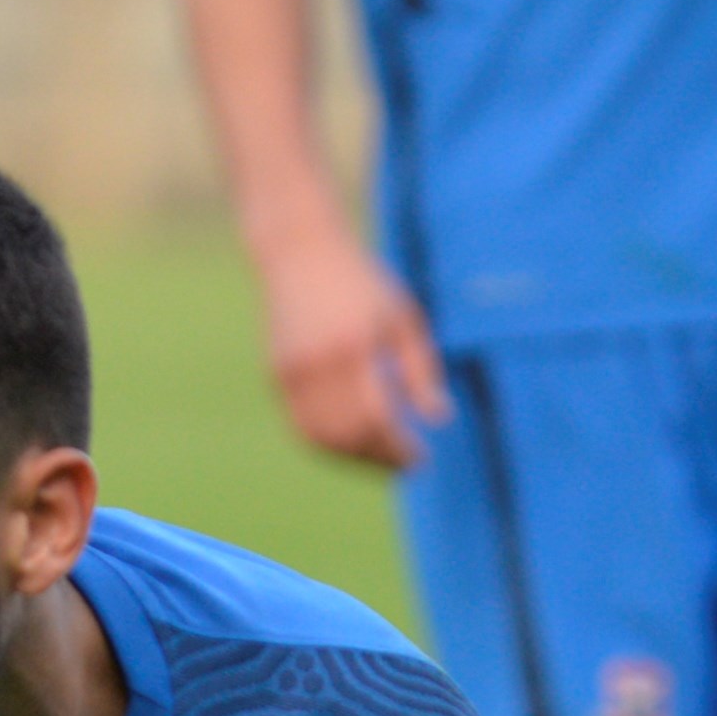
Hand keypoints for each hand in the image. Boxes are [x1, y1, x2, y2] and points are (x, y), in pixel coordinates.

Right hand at [255, 229, 451, 475]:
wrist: (299, 251)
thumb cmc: (360, 282)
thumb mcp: (402, 317)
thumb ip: (420, 369)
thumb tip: (439, 419)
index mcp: (353, 347)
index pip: (376, 418)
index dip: (399, 447)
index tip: (421, 459)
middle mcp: (318, 365)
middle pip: (349, 436)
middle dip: (380, 458)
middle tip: (405, 464)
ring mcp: (292, 373)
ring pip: (323, 440)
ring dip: (354, 459)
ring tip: (381, 458)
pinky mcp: (276, 376)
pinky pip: (302, 428)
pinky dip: (328, 446)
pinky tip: (352, 445)